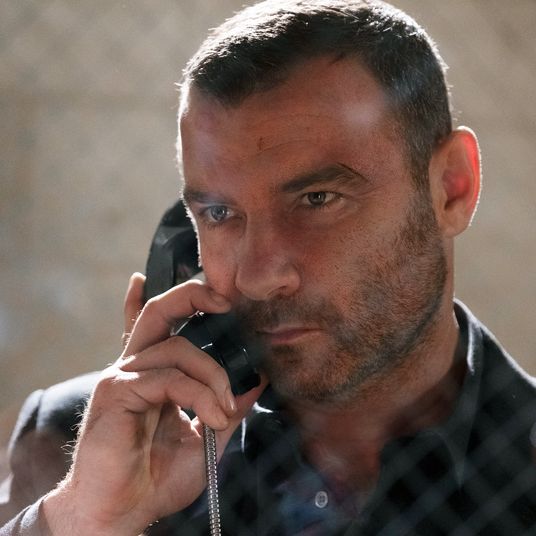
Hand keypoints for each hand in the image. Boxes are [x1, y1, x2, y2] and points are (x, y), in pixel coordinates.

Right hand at [43, 273, 265, 534]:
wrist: (120, 513)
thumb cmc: (156, 477)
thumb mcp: (205, 437)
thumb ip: (226, 405)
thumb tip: (257, 380)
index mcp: (153, 373)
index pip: (159, 325)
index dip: (177, 300)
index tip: (210, 289)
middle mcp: (136, 366)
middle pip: (160, 310)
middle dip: (193, 295)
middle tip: (227, 301)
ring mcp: (123, 376)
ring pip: (178, 347)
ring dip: (214, 375)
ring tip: (226, 409)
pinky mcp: (117, 391)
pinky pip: (169, 379)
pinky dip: (200, 395)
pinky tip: (214, 417)